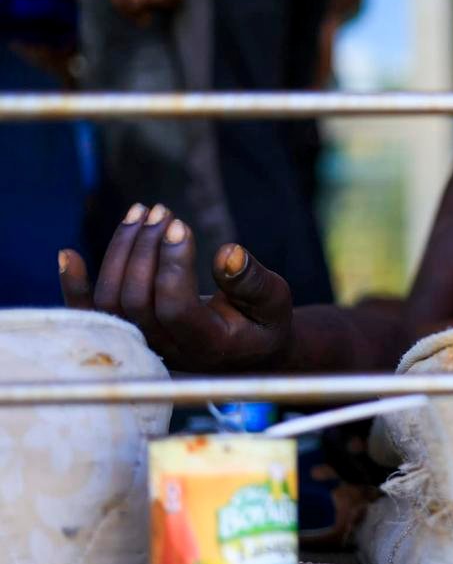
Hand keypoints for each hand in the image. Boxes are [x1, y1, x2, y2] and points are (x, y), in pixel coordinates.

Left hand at [59, 203, 293, 372]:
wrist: (248, 348)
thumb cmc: (263, 320)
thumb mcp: (273, 299)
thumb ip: (253, 281)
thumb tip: (227, 252)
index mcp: (209, 345)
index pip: (175, 307)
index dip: (173, 264)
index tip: (182, 226)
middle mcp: (170, 351)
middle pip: (136, 300)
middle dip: (145, 249)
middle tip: (163, 212)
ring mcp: (145, 344)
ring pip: (112, 300)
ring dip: (121, 251)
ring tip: (141, 212)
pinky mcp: (130, 332)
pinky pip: (91, 314)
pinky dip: (76, 286)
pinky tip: (68, 254)